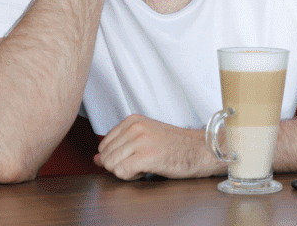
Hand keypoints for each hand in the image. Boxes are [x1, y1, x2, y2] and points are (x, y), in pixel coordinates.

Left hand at [94, 115, 222, 179]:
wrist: (200, 150)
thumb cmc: (176, 146)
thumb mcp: (145, 137)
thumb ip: (120, 146)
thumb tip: (96, 158)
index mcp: (133, 120)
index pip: (103, 145)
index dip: (116, 157)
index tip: (134, 156)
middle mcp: (135, 127)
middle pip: (105, 157)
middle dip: (120, 165)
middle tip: (141, 162)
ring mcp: (141, 141)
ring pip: (111, 166)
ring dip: (126, 171)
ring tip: (145, 165)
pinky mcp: (147, 156)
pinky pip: (122, 173)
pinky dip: (132, 176)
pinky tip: (146, 170)